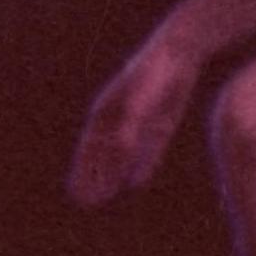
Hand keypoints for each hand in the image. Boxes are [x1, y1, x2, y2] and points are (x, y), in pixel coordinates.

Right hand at [67, 39, 203, 205]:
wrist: (180, 51)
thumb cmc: (154, 76)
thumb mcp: (139, 104)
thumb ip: (129, 132)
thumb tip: (120, 158)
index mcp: (106, 110)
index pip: (89, 147)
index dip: (81, 170)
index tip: (75, 193)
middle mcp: (119, 116)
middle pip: (101, 153)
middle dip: (92, 177)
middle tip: (85, 203)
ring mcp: (139, 120)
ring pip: (122, 154)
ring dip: (113, 175)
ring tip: (104, 198)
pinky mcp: (160, 122)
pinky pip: (147, 150)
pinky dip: (141, 165)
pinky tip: (138, 183)